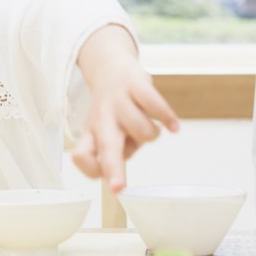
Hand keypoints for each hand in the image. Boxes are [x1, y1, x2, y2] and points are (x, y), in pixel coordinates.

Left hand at [72, 26, 178, 190]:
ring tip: (148, 125)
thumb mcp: (103, 132)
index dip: (91, 169)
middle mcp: (102, 118)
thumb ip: (110, 154)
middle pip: (106, 145)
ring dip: (150, 134)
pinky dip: (167, 118)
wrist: (111, 68)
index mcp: (91, 133)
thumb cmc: (111, 110)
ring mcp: (118, 100)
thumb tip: (116, 181)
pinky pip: (155, 105)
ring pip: (142, 130)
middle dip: (114, 168)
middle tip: (118, 187)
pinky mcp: (136, 84)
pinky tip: (173, 127)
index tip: (105, 179)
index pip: (82, 155)